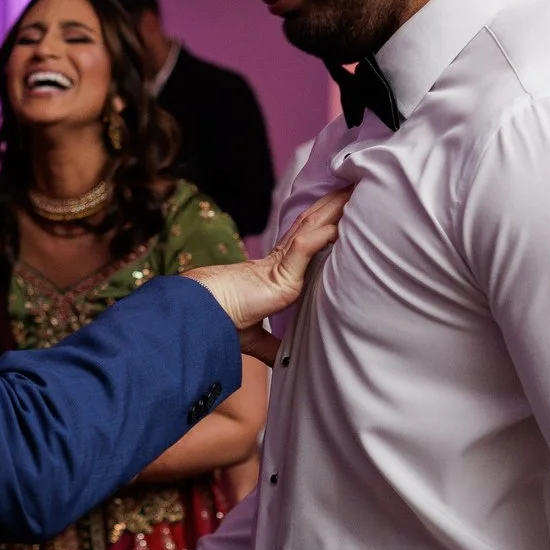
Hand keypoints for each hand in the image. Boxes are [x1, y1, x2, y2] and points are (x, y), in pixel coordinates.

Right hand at [185, 189, 349, 361]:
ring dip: (332, 210)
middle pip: (311, 227)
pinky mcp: (276, 275)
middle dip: (332, 207)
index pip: (305, 241)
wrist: (196, 320)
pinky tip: (337, 225)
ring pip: (310, 230)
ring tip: (352, 190)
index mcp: (274, 273)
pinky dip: (320, 236)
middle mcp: (278, 264)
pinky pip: (302, 249)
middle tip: (353, 186)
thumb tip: (287, 364)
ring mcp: (278, 267)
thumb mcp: (254, 338)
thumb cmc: (218, 323)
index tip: (340, 210)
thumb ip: (273, 346)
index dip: (321, 223)